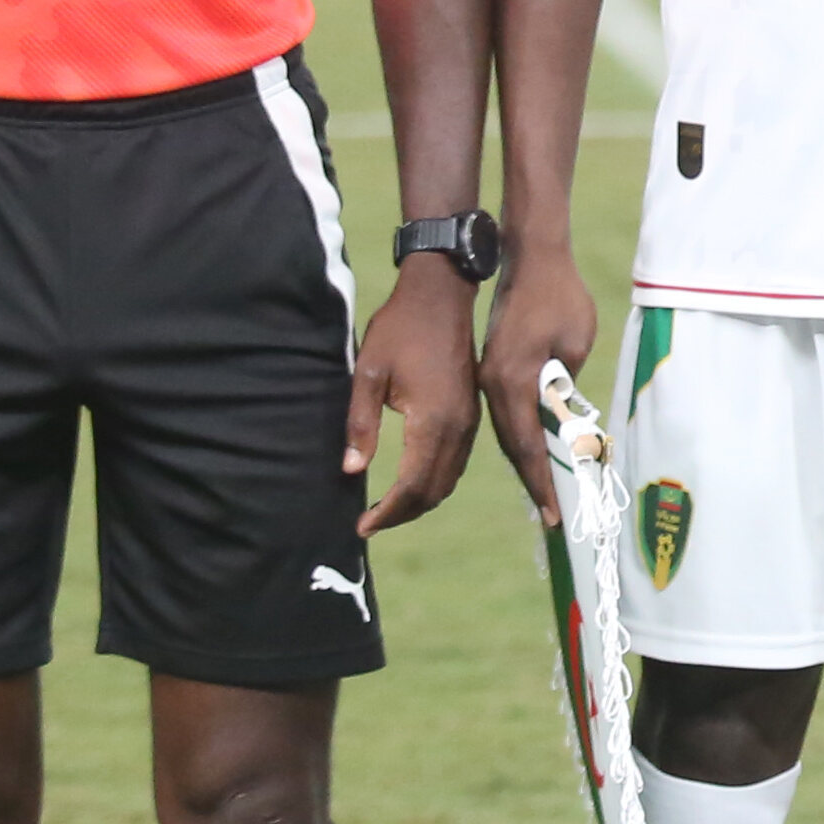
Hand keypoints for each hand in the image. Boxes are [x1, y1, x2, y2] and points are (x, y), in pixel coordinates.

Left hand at [349, 253, 481, 534]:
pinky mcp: (471, 414)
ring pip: (450, 480)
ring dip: (421, 500)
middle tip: (370, 523)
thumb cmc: (399, 330)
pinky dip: (435, 481)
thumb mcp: (367, 374)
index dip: (388, 512)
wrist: (442, 296)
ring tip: (388, 508)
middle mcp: (458, 428)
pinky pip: (457, 462)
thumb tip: (351, 470)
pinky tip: (413, 479)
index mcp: (433, 421)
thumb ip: (360, 425)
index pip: (413, 485)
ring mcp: (469, 422)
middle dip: (403, 513)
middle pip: (435, 490)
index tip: (361, 526)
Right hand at [480, 242, 600, 522]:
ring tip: (544, 495)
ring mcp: (488, 377)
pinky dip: (519, 437)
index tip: (552, 513)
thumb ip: (566, 385)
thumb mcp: (574, 343)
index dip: (541, 481)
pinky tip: (533, 454)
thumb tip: (564, 419)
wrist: (530, 259)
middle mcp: (492, 384)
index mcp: (511, 381)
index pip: (527, 445)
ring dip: (525, 462)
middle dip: (532, 481)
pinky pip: (505, 414)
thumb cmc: (560, 296)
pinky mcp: (492, 369)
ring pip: (507, 431)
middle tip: (551, 516)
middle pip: (512, 445)